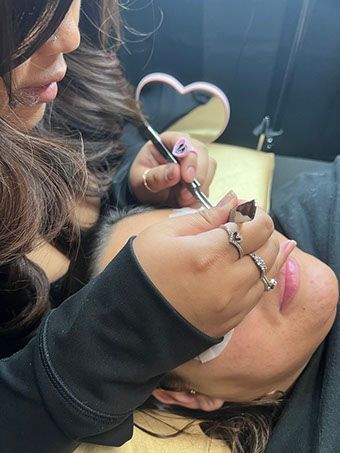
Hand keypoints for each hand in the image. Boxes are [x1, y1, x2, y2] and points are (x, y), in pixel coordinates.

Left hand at [129, 131, 215, 206]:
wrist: (146, 193)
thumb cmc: (141, 181)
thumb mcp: (141, 180)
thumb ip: (156, 176)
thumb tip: (175, 172)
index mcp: (167, 142)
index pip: (183, 141)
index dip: (188, 157)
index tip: (186, 177)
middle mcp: (184, 148)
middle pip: (201, 152)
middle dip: (198, 174)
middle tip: (186, 193)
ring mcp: (195, 162)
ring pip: (209, 167)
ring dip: (200, 186)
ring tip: (182, 199)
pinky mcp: (201, 177)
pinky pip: (208, 184)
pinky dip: (199, 195)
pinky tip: (186, 201)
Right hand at [133, 206, 292, 338]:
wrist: (130, 320)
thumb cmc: (142, 271)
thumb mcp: (165, 233)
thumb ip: (205, 216)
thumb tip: (234, 200)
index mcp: (210, 254)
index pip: (258, 226)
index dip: (254, 212)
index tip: (240, 210)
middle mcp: (229, 280)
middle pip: (269, 247)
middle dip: (260, 230)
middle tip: (242, 226)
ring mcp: (234, 304)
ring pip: (270, 270)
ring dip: (263, 252)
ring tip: (246, 244)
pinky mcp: (232, 319)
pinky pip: (261, 292)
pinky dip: (261, 275)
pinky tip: (254, 264)